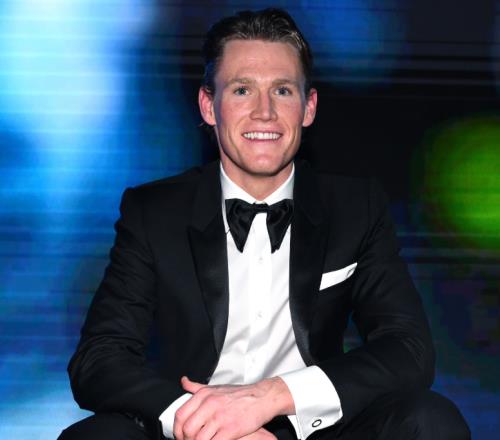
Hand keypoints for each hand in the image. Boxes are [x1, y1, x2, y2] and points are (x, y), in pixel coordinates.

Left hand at [173, 376, 292, 439]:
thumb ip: (197, 387)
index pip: (180, 415)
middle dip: (186, 439)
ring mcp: (220, 417)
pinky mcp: (231, 429)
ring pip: (198, 438)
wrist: (263, 397)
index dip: (177, 429)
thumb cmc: (240, 394)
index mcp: (204, 394)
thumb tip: (183, 381)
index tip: (181, 436)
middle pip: (187, 429)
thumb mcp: (216, 387)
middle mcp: (210, 404)